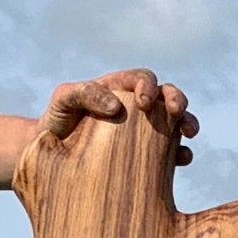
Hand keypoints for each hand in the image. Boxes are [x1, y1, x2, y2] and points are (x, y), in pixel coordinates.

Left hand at [41, 68, 197, 165]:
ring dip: (187, 122)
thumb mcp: (64, 99)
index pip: (143, 79)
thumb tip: (116, 106)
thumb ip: (85, 92)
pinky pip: (171, 153)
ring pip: (175, 121)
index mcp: (120, 87)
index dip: (149, 86)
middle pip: (166, 96)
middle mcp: (136, 107)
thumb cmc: (57, 120)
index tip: (144, 103)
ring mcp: (144, 131)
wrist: (49, 153)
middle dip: (177, 100)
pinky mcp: (147, 156)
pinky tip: (182, 159)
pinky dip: (182, 153)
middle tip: (176, 112)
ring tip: (189, 134)